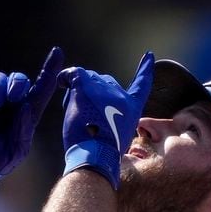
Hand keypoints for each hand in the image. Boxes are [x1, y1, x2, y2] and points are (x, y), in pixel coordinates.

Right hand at [0, 47, 63, 196]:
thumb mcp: (15, 152)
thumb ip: (23, 131)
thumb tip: (26, 106)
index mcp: (25, 114)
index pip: (41, 89)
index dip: (50, 70)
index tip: (57, 52)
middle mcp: (10, 103)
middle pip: (20, 80)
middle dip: (18, 84)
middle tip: (12, 99)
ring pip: (0, 78)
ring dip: (0, 86)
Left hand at [57, 52, 153, 188]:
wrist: (97, 156)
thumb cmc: (103, 153)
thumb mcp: (117, 137)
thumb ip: (113, 119)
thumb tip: (97, 112)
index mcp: (132, 107)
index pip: (142, 84)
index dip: (145, 70)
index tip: (149, 55)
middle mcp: (121, 94)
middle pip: (105, 82)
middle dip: (94, 94)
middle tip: (86, 115)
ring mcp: (103, 89)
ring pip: (87, 80)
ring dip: (78, 93)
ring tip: (76, 114)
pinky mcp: (86, 88)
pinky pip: (73, 74)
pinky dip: (65, 78)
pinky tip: (61, 82)